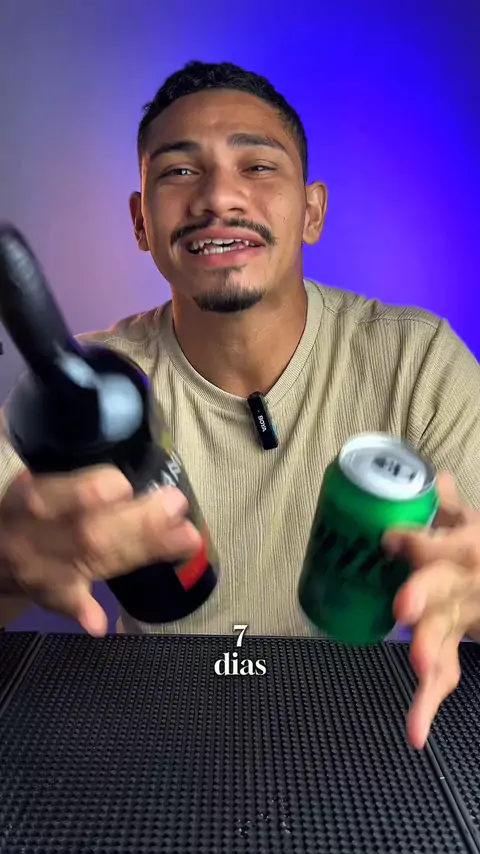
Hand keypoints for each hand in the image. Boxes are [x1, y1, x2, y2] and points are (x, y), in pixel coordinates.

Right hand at [0, 466, 201, 635]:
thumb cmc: (34, 508)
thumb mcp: (45, 484)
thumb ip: (80, 483)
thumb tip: (131, 481)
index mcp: (33, 497)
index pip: (56, 495)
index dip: (87, 492)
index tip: (124, 486)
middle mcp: (35, 535)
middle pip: (86, 533)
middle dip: (137, 521)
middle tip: (177, 506)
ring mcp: (42, 570)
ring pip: (92, 561)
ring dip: (139, 551)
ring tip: (184, 540)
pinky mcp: (51, 595)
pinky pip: (67, 603)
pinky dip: (83, 611)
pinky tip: (100, 621)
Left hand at [382, 471, 479, 749]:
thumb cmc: (479, 550)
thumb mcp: (470, 523)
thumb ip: (447, 505)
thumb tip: (434, 475)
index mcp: (466, 548)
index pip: (440, 543)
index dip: (415, 540)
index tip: (389, 538)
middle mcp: (464, 583)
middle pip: (443, 586)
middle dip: (424, 593)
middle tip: (404, 606)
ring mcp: (462, 618)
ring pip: (446, 634)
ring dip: (431, 650)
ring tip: (419, 666)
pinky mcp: (456, 646)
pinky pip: (445, 676)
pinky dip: (428, 705)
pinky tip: (416, 733)